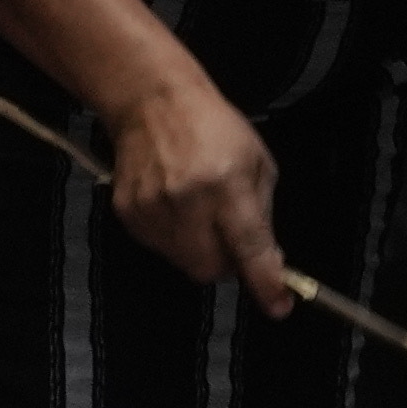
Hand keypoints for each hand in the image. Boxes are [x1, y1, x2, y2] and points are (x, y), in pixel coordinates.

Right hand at [104, 71, 290, 308]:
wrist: (152, 102)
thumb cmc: (212, 126)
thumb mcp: (257, 161)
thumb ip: (262, 213)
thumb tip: (266, 259)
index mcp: (227, 184)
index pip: (249, 248)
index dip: (266, 282)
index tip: (278, 305)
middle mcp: (187, 201)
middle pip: (210, 269)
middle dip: (227, 265)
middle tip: (231, 240)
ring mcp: (153, 209)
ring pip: (184, 263)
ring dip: (200, 250)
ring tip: (200, 214)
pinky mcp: (128, 213)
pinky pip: (159, 248)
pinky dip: (174, 239)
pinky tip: (177, 207)